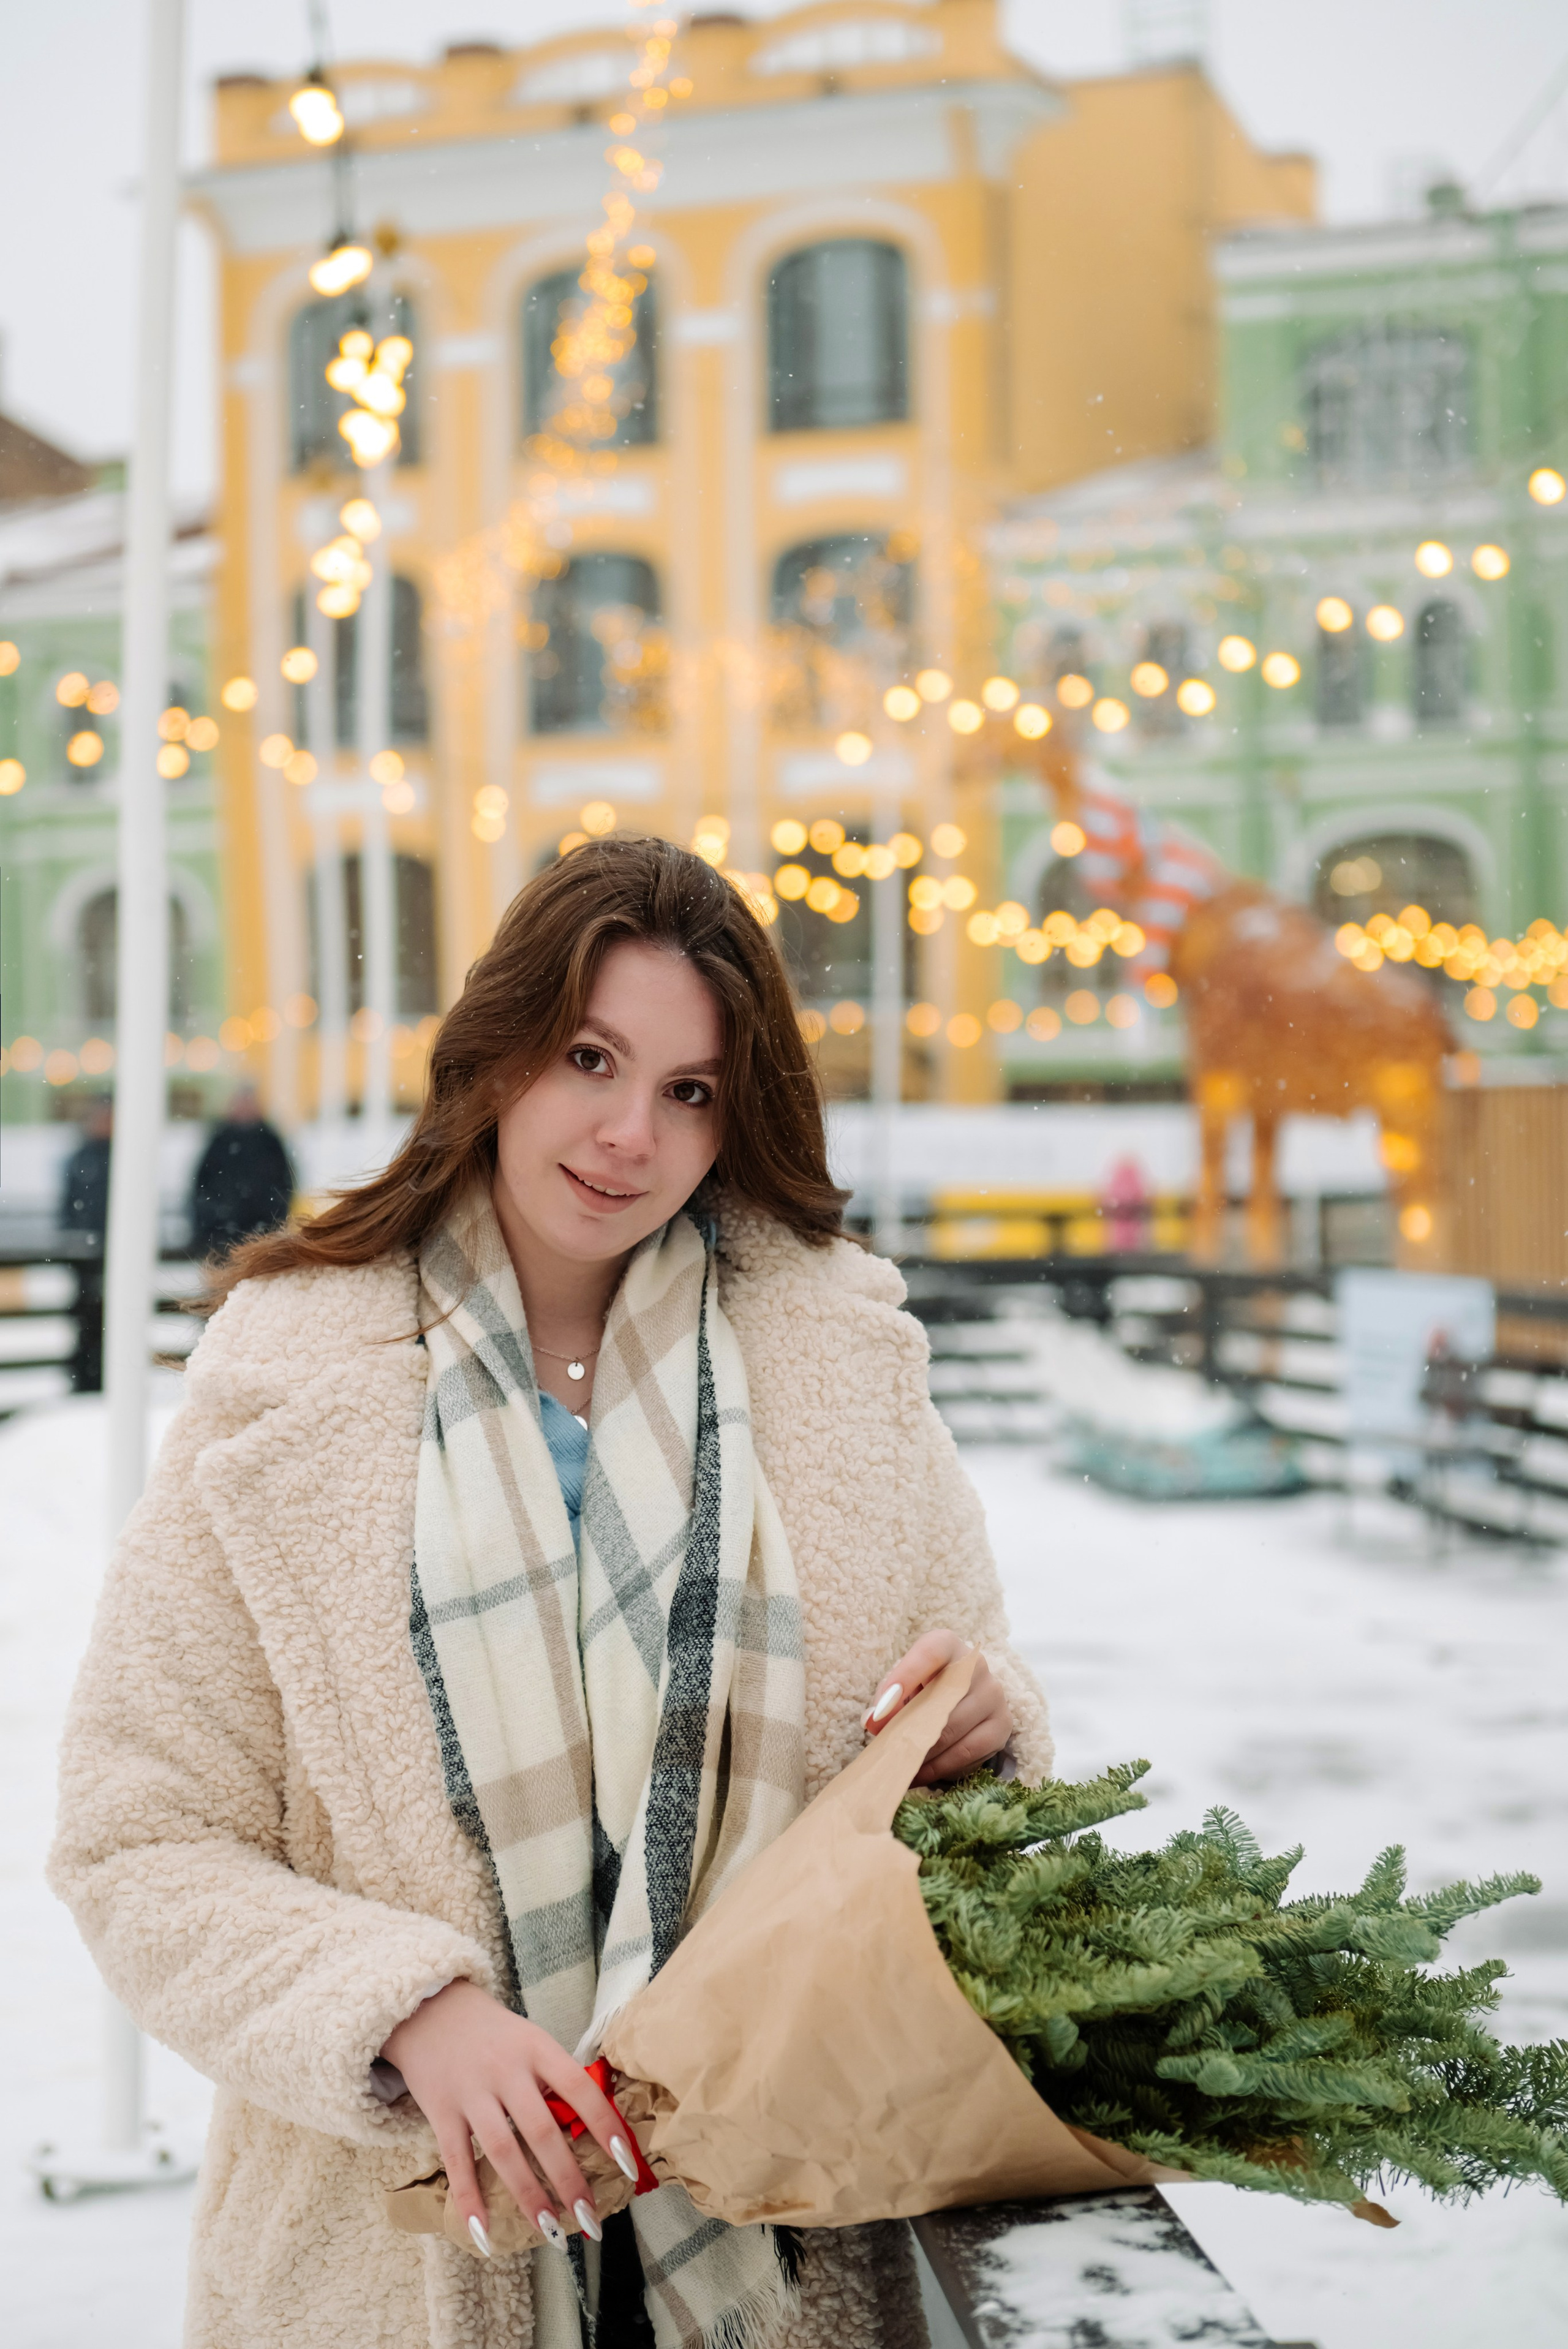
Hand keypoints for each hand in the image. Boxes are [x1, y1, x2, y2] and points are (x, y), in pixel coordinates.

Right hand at [380, 1979, 637, 2255]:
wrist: (430, 2010)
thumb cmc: (495, 2034)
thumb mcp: (532, 2040)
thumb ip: (556, 2078)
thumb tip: (595, 2128)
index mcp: (537, 2048)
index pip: (580, 2089)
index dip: (605, 2126)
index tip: (628, 2164)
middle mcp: (505, 2071)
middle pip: (541, 2131)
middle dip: (568, 2178)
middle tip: (591, 2217)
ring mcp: (471, 2093)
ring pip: (503, 2151)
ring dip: (528, 2194)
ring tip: (551, 2231)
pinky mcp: (440, 2112)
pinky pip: (457, 2161)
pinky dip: (469, 2199)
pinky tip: (484, 2232)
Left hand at [862, 1627, 1013, 1785]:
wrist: (961, 1695)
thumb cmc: (924, 1687)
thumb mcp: (903, 1684)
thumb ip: (887, 1696)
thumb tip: (874, 1721)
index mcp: (948, 1645)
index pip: (930, 1653)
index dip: (904, 1678)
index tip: (880, 1708)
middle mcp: (977, 1665)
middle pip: (941, 1700)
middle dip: (908, 1727)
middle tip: (884, 1749)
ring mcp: (994, 1695)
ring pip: (954, 1729)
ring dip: (922, 1751)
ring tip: (898, 1765)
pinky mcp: (1002, 1725)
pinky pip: (969, 1751)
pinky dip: (940, 1766)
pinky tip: (920, 1773)